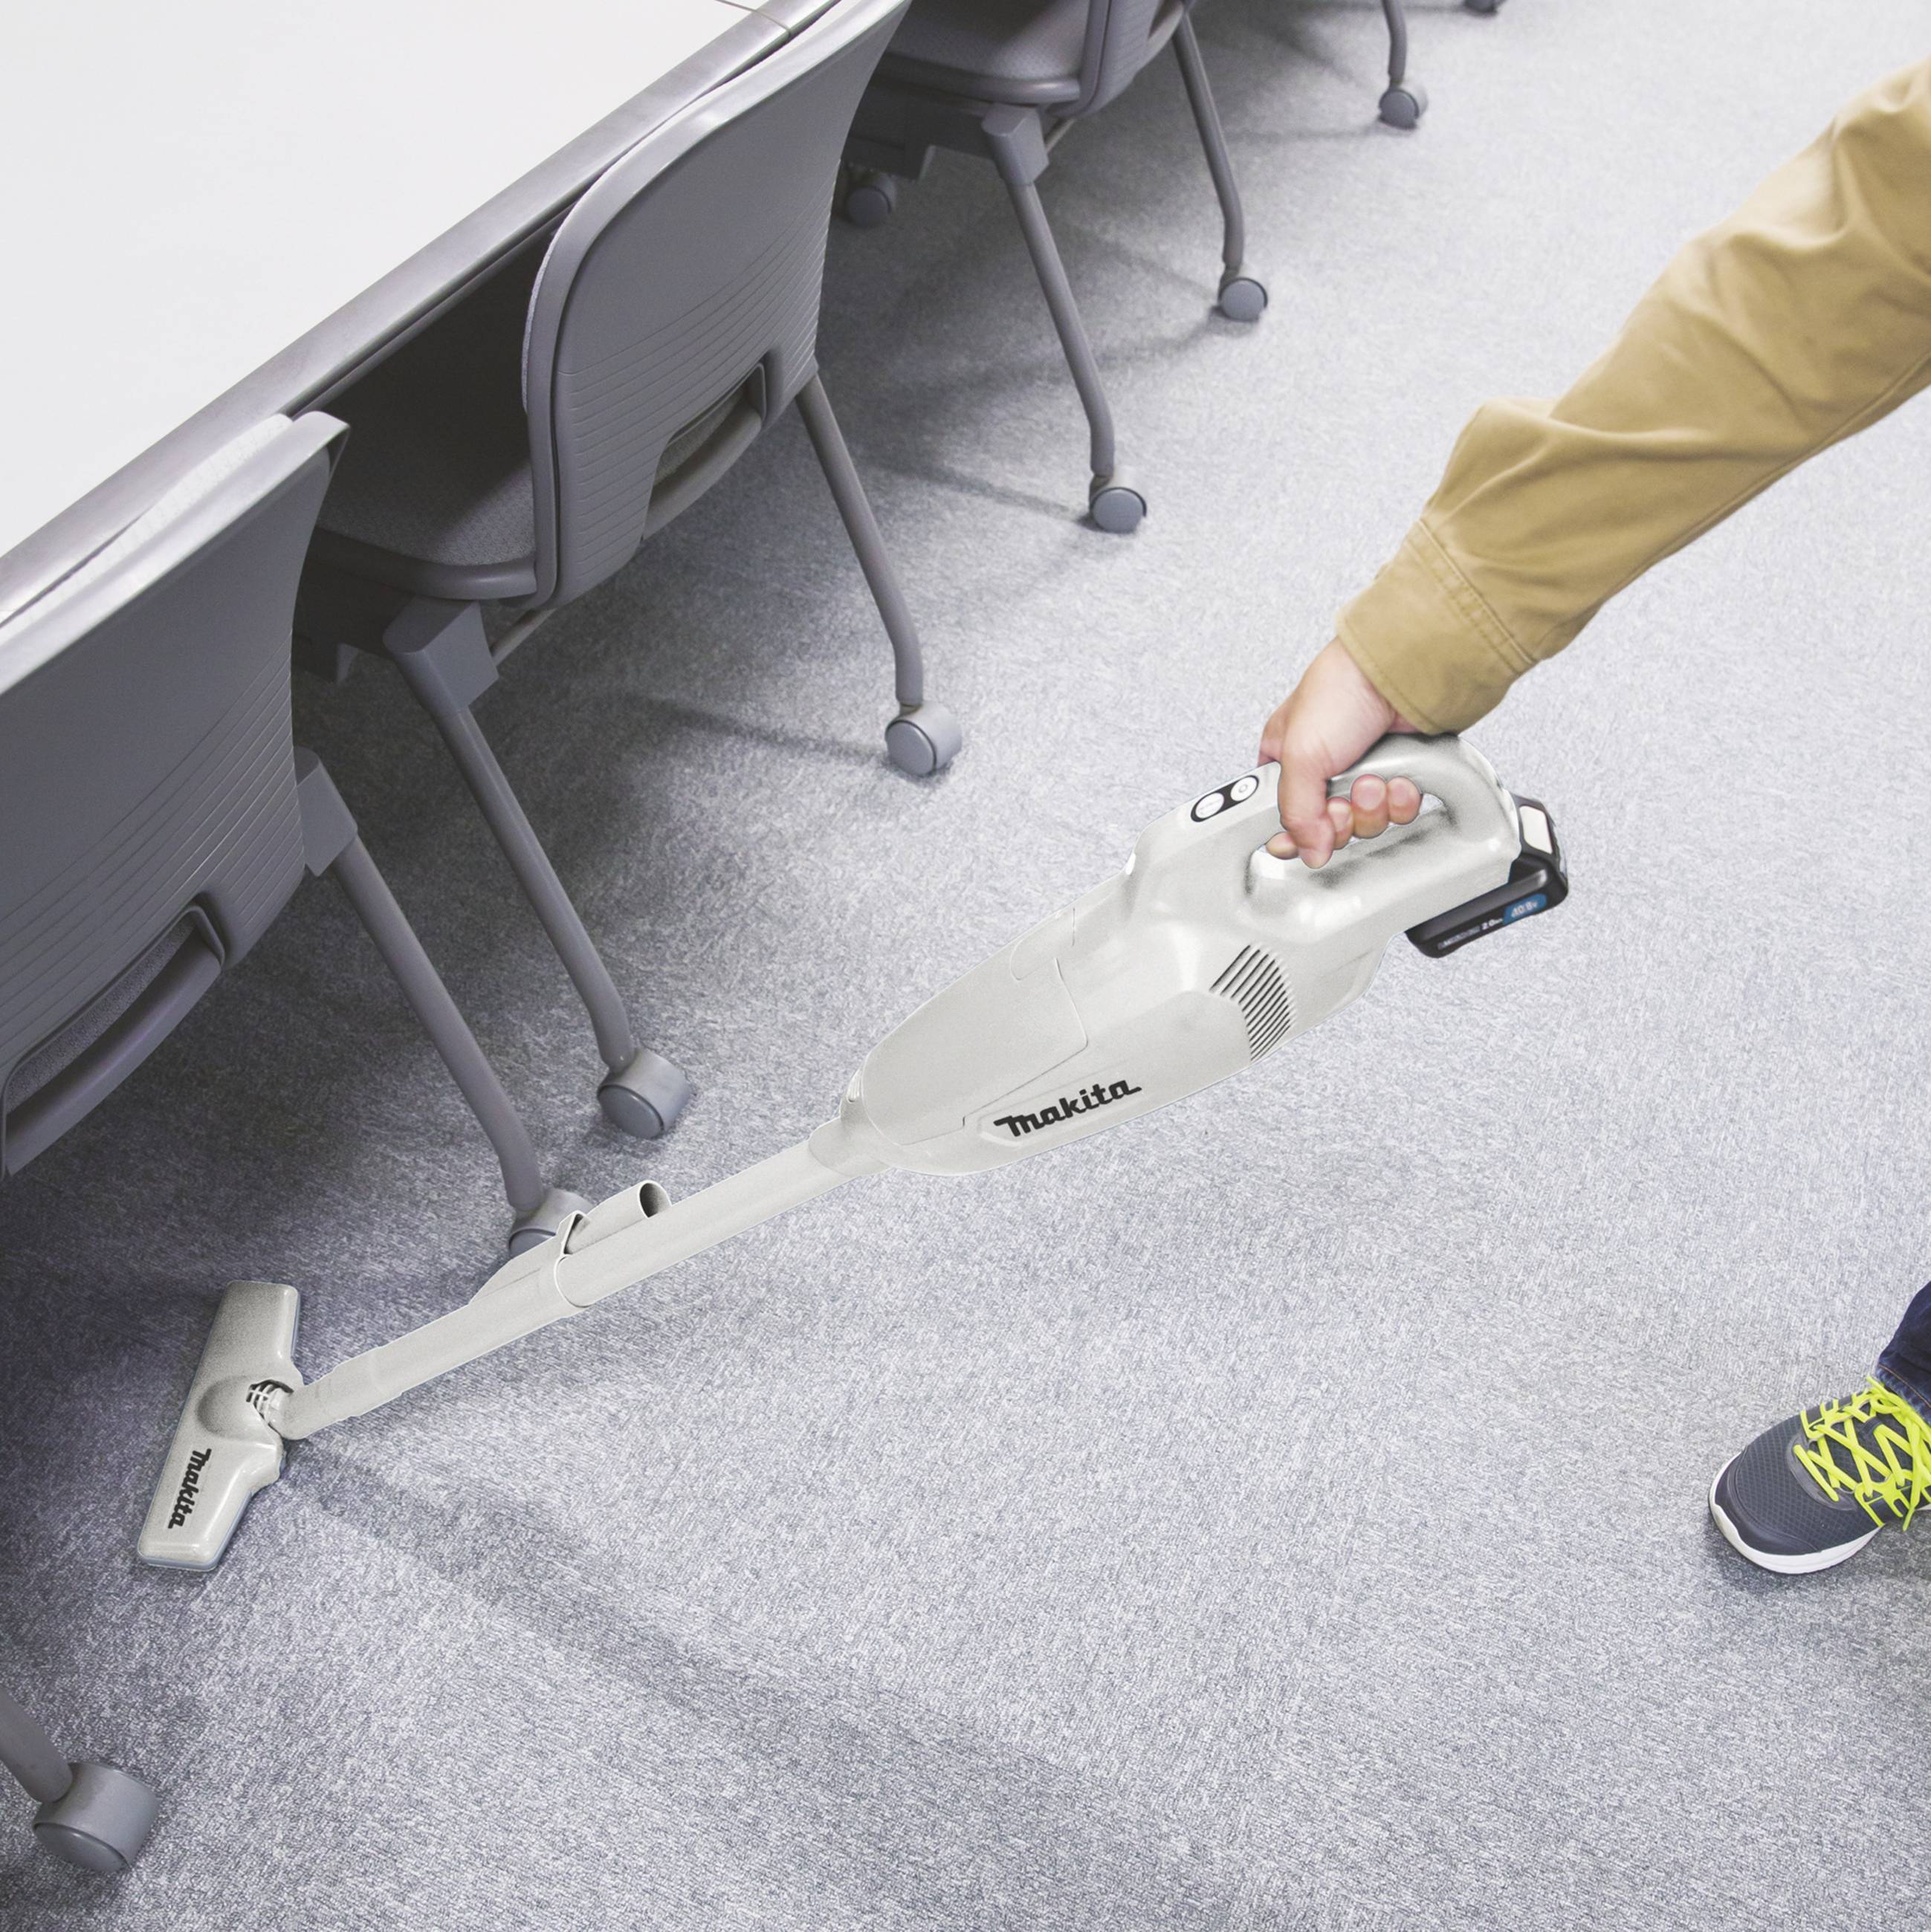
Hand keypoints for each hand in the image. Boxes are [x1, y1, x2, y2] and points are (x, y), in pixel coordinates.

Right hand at [1257, 639, 1421, 867]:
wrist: (1402, 670)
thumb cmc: (1343, 688)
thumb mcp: (1299, 754)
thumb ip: (1295, 811)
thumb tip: (1308, 851)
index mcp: (1285, 759)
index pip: (1282, 816)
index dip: (1295, 834)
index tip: (1303, 840)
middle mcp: (1323, 768)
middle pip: (1327, 827)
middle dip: (1341, 818)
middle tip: (1344, 800)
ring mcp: (1363, 772)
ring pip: (1365, 823)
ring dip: (1373, 808)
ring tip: (1374, 779)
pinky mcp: (1398, 773)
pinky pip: (1398, 811)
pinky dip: (1400, 800)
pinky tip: (1398, 778)